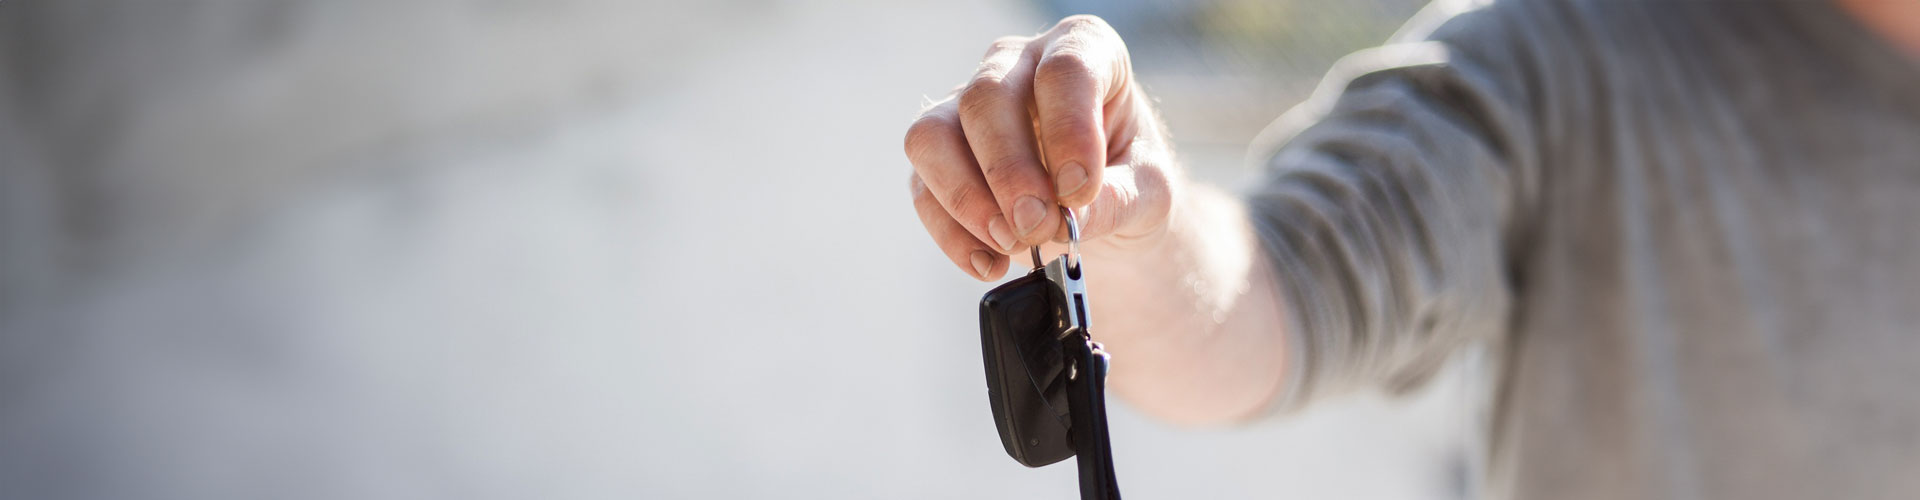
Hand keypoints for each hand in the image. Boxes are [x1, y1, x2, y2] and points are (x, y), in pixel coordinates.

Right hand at [905, 15, 1176, 280]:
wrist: (1102, 205)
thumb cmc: (1129, 178)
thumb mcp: (1148, 192)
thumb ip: (1116, 201)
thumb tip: (1067, 220)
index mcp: (1083, 49)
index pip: (1064, 70)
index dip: (1069, 131)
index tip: (1081, 191)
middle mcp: (1017, 65)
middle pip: (986, 99)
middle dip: (1009, 172)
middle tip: (1037, 227)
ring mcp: (967, 105)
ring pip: (933, 135)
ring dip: (966, 199)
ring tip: (1011, 244)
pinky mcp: (939, 154)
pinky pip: (922, 187)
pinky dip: (953, 234)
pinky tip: (990, 262)